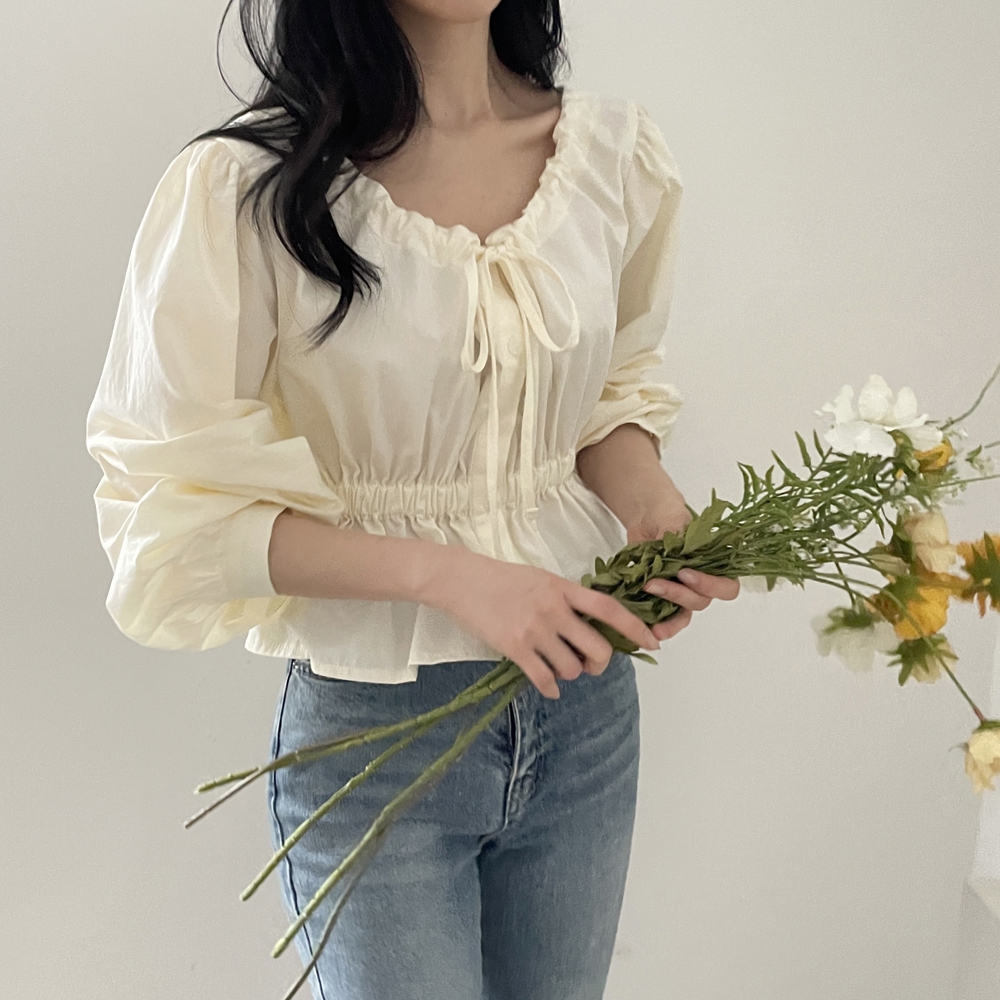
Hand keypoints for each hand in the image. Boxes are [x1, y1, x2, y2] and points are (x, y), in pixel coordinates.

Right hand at [424, 548, 661, 699]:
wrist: (462, 580)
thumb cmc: (502, 578)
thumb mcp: (542, 578)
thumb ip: (567, 597)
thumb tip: (591, 622)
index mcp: (563, 589)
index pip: (609, 609)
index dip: (634, 628)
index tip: (651, 642)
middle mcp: (553, 610)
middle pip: (596, 648)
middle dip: (599, 663)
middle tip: (590, 664)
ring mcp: (534, 630)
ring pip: (571, 668)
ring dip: (571, 673)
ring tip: (559, 665)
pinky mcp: (514, 648)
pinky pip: (544, 679)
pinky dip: (551, 688)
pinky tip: (549, 687)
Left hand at [626, 491, 740, 641]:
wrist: (647, 517)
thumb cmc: (668, 515)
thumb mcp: (674, 519)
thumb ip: (679, 536)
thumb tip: (674, 554)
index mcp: (717, 563)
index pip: (726, 586)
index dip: (709, 585)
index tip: (684, 573)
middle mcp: (703, 582)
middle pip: (701, 601)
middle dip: (678, 596)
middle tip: (655, 584)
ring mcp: (683, 592)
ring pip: (684, 614)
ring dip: (669, 620)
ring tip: (652, 623)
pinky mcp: (663, 598)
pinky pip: (665, 617)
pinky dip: (656, 624)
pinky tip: (647, 628)